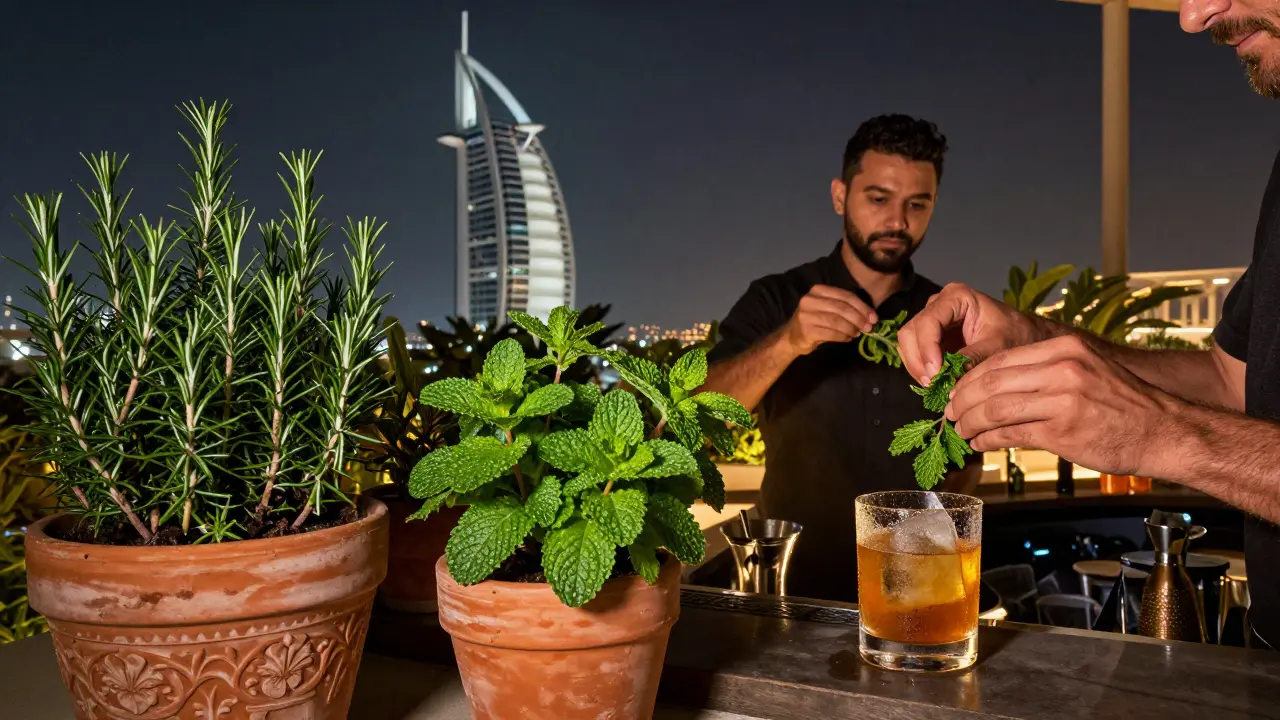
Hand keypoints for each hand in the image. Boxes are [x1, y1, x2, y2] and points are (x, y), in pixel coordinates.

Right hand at [782, 285, 876, 355]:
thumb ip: (844, 308)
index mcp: (818, 290)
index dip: (862, 306)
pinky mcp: (806, 330)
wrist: (791, 337)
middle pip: (842, 308)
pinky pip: (831, 333)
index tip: (874, 317)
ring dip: (851, 328)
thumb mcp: (827, 308)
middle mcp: (810, 300)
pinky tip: (848, 338)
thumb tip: (869, 316)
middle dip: (859, 318)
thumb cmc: (814, 321)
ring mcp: (806, 315)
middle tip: (869, 327)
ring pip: (837, 321)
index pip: (845, 296)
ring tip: (858, 333)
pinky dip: (843, 336)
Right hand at [897, 283, 1044, 385]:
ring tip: (934, 386)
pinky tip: (936, 382)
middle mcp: (938, 304)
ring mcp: (932, 320)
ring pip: (907, 343)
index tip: (936, 374)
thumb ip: (972, 359)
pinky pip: (914, 353)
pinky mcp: (931, 337)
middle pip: (911, 332)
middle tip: (933, 384)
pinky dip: (920, 369)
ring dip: (917, 367)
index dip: (927, 349)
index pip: (928, 321)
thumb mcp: (997, 347)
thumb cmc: (1016, 335)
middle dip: (919, 360)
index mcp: (956, 297)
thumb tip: (948, 378)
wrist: (1024, 336)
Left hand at [945, 334, 1174, 476]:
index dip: (970, 378)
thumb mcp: (1085, 371)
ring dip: (970, 422)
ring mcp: (1062, 400)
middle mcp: (1063, 369)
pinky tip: (981, 444)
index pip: (999, 359)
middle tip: (950, 413)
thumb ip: (1043, 374)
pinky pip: (1010, 434)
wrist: (1164, 431)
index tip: (956, 391)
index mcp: (1064, 349)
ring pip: (995, 408)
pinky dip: (988, 440)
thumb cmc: (1123, 405)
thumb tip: (995, 387)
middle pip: (990, 382)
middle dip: (962, 400)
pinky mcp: (1063, 431)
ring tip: (962, 430)